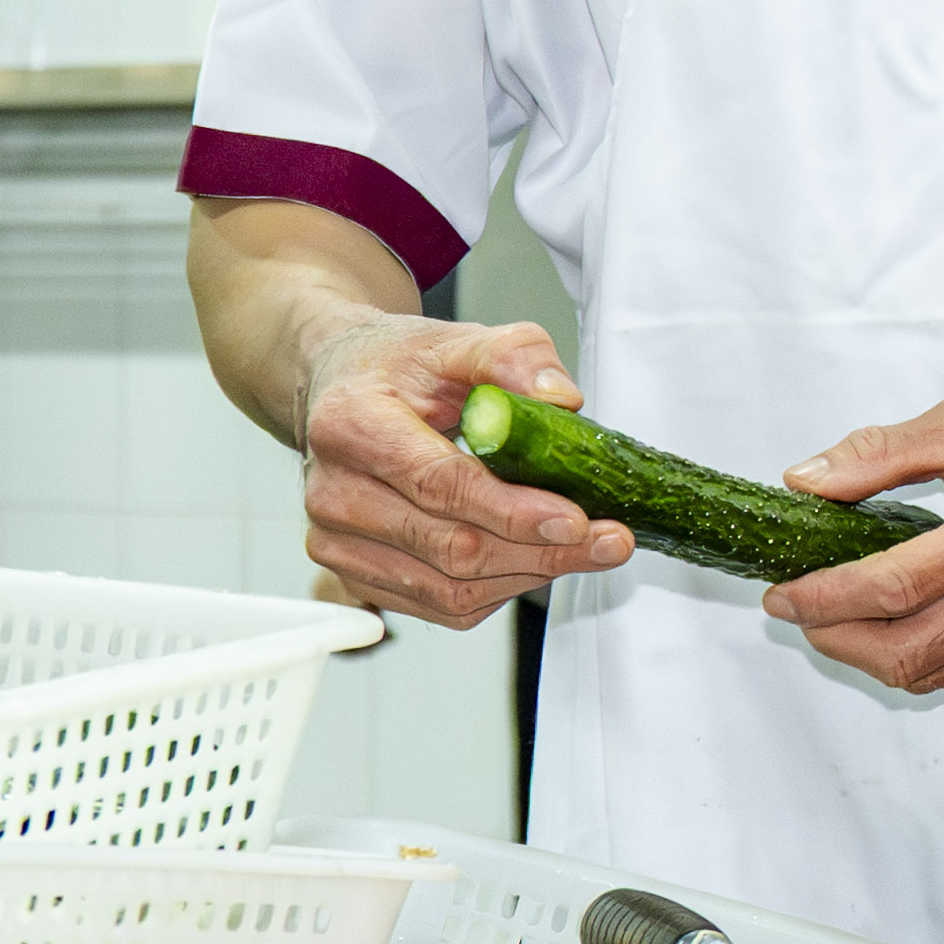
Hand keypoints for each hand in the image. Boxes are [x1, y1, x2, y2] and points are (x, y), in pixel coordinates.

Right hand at [287, 309, 624, 626]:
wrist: (342, 391)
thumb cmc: (397, 368)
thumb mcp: (455, 339)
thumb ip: (512, 356)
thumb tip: (561, 401)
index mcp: (351, 424)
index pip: (440, 484)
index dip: (513, 510)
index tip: (578, 519)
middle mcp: (333, 492)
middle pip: (452, 547)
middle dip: (542, 550)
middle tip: (610, 541)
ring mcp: (337, 542)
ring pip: (450, 588)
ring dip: (527, 574)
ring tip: (582, 548)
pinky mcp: (355, 575)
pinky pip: (441, 605)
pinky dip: (499, 589)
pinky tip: (533, 557)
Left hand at [765, 366, 943, 691]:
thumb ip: (882, 453)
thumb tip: (806, 480)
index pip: (891, 588)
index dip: (823, 598)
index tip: (781, 594)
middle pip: (906, 651)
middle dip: (837, 639)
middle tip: (802, 610)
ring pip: (935, 673)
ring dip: (874, 655)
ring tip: (841, 618)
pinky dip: (924, 658)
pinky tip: (903, 623)